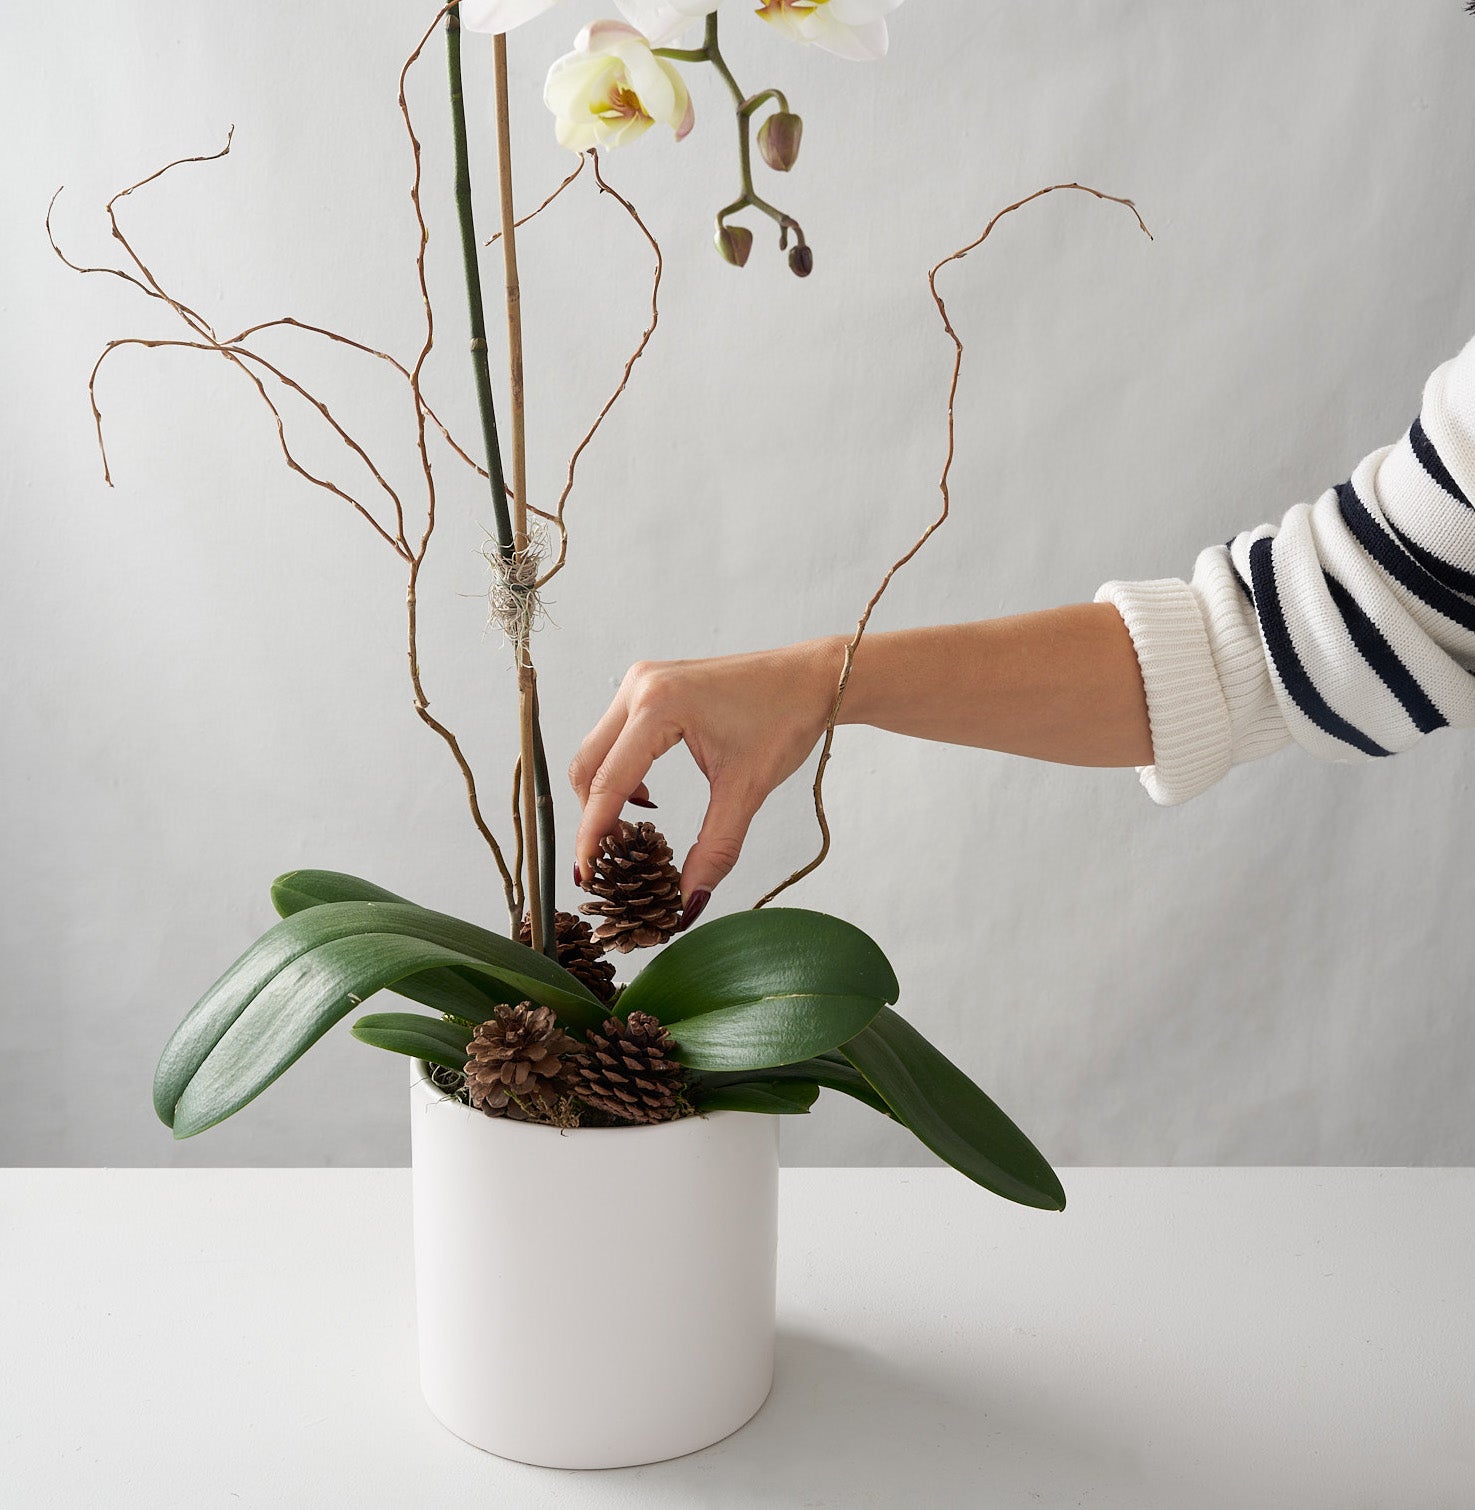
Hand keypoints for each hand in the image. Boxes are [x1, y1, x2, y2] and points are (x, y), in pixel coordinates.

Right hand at [569, 638, 842, 917]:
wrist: (812, 679)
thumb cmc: (785, 720)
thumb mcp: (747, 789)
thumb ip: (714, 848)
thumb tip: (688, 900)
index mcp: (659, 706)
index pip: (608, 781)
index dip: (593, 833)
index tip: (589, 873)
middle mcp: (640, 687)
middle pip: (588, 764)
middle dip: (594, 816)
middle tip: (613, 859)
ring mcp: (641, 681)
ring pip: (597, 750)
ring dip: (605, 794)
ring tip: (631, 833)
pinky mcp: (649, 685)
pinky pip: (614, 735)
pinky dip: (619, 771)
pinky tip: (646, 796)